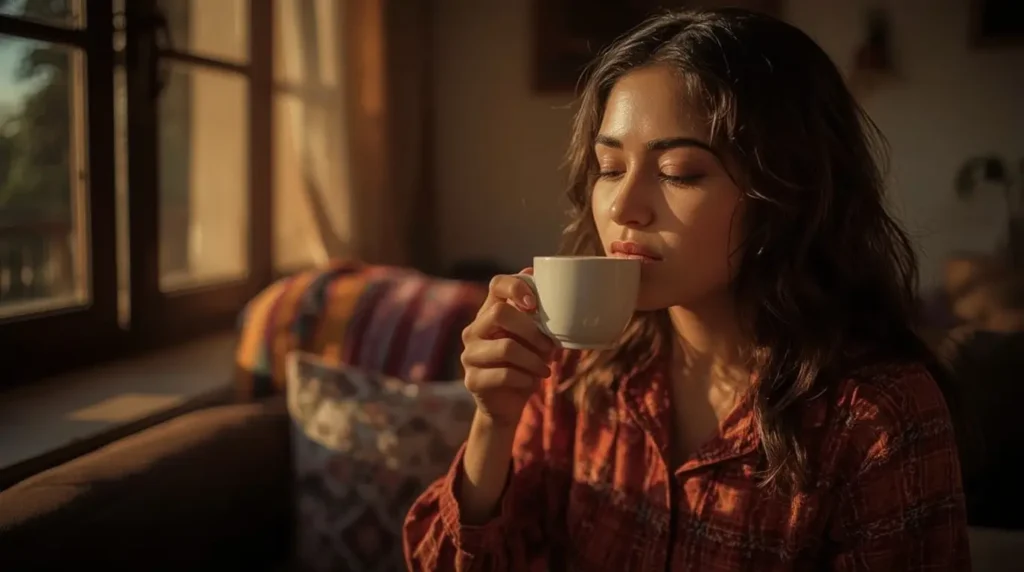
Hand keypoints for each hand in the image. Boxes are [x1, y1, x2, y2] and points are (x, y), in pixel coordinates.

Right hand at [461, 270, 555, 427]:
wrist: (507, 405)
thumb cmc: (523, 365)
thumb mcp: (533, 339)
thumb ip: (536, 315)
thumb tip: (540, 278)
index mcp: (489, 313)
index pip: (496, 284)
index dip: (515, 287)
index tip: (534, 303)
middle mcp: (474, 330)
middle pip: (499, 313)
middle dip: (531, 330)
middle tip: (549, 347)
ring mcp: (469, 355)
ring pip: (506, 347)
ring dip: (534, 359)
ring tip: (545, 368)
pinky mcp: (473, 380)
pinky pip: (505, 374)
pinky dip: (526, 378)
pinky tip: (532, 381)